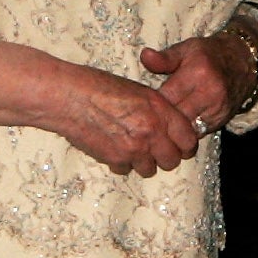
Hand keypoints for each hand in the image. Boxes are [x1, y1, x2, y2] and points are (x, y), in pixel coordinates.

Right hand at [0, 41, 197, 176]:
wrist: (69, 97)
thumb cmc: (99, 87)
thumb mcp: (137, 90)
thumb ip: (158, 110)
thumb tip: (168, 127)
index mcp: (159, 110)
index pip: (188, 139)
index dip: (185, 144)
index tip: (179, 144)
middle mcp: (151, 131)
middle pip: (173, 160)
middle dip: (166, 157)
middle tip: (156, 150)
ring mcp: (133, 148)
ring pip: (151, 170)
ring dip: (144, 162)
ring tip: (132, 148)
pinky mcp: (115, 160)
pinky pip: (126, 170)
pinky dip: (122, 163)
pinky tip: (114, 148)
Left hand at [139, 28, 256, 135]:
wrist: (242, 63)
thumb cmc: (209, 54)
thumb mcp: (186, 49)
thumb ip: (164, 57)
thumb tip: (144, 56)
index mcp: (197, 73)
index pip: (166, 96)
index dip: (152, 101)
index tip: (145, 101)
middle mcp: (209, 94)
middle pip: (175, 115)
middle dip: (161, 117)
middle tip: (150, 115)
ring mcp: (217, 110)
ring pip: (186, 128)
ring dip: (173, 127)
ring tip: (162, 122)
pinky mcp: (221, 121)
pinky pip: (198, 132)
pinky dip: (186, 131)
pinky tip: (178, 126)